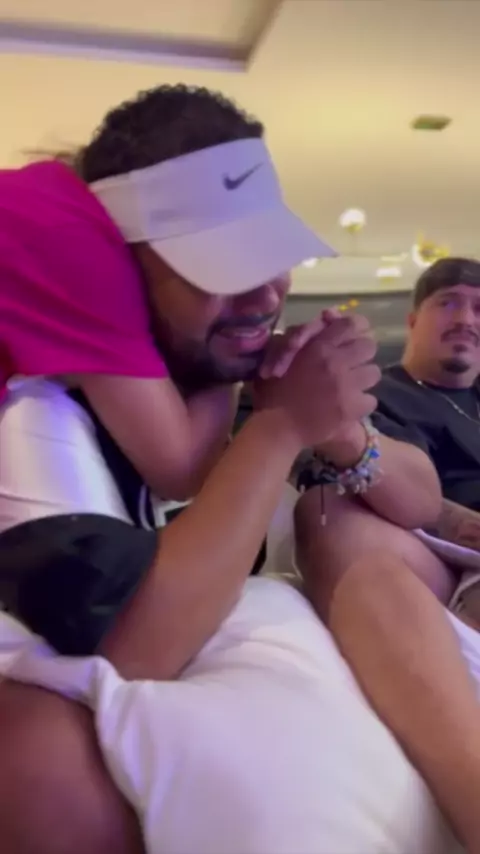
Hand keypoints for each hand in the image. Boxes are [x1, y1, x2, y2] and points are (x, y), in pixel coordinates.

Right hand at [253, 314, 379, 448]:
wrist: (276, 427)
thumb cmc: (273, 390)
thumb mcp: (282, 353)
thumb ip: (304, 335)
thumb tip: (330, 315)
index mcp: (317, 347)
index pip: (351, 324)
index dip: (354, 329)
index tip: (348, 339)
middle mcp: (335, 362)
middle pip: (369, 346)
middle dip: (361, 355)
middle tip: (350, 366)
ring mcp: (346, 386)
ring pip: (374, 373)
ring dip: (363, 379)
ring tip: (350, 388)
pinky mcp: (352, 408)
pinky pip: (371, 400)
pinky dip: (361, 404)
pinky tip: (348, 408)